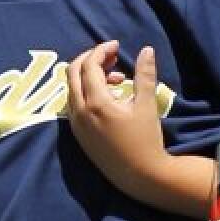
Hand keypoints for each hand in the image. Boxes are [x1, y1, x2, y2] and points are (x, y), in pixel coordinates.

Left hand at [66, 42, 166, 195]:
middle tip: (112, 56)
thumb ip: (144, 75)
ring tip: (118, 79)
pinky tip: (110, 96)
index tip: (116, 45)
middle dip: (91, 60)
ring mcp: (76, 123)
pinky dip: (87, 92)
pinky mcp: (78, 133)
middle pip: (73, 73)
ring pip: (73, 88)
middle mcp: (79, 111)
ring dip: (90, 76)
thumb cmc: (145, 139)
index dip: (101, 51)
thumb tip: (146, 50)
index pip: (89, 66)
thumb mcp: (146, 105)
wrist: (139, 175)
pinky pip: (75, 103)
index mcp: (95, 103)